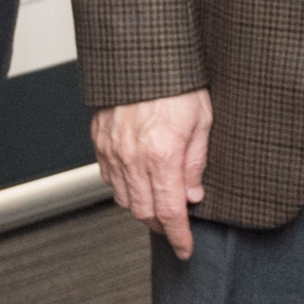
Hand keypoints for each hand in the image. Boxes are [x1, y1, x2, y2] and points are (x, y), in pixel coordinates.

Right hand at [94, 92, 214, 258]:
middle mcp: (132, 158)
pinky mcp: (100, 141)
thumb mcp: (202, 121)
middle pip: (144, 212)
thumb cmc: (177, 81)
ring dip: (143, 207)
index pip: (170, 212)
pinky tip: (139, 181)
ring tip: (160, 202)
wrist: (142, 54)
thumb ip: (196, 163)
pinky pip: (109, 179)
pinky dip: (125, 188)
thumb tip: (193, 194)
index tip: (185, 249)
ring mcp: (112, 150)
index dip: (178, 236)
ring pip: (124, 199)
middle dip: (162, 225)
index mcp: (162, 155)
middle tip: (177, 225)